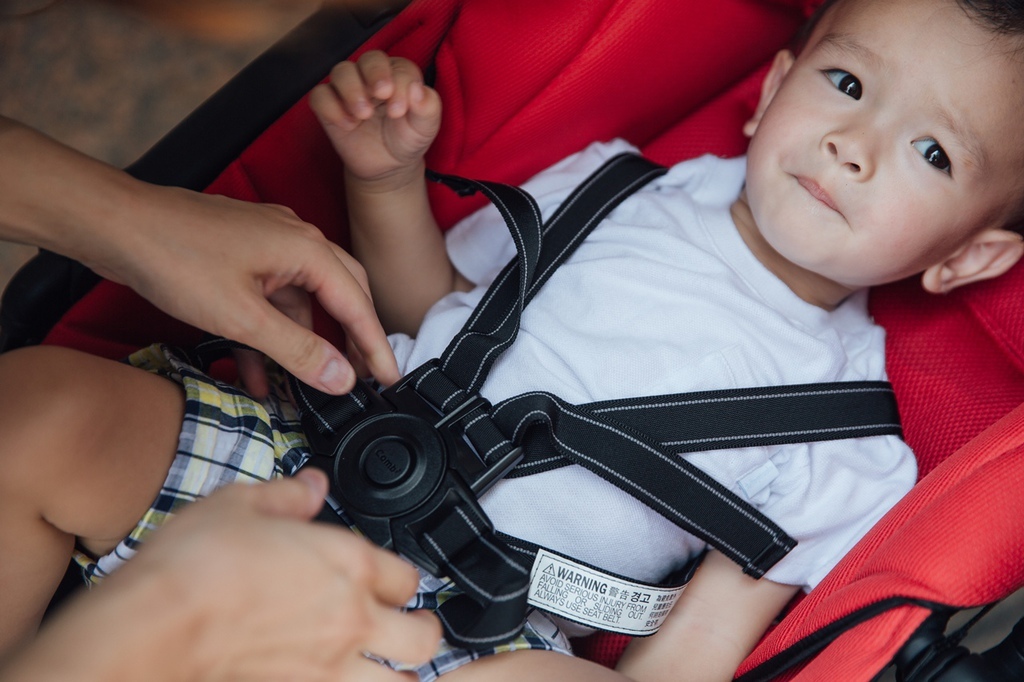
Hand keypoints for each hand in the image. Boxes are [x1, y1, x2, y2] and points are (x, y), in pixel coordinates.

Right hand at [2, 470, 440, 680]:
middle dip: (423, 632)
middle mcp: (349, 619)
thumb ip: (288, 494)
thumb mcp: (241, 503)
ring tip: (386, 667)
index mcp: (347, 564)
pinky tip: (337, 680)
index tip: (392, 581)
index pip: (408, 577)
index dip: (402, 579)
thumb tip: (311, 485)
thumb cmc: (194, 567)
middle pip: (424, 638)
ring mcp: (330, 667)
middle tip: (411, 628)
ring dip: (399, 673)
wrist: (155, 624)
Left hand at [91, 185, 400, 395]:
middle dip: (351, 342)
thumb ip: (297, 350)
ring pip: (302, 303)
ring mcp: (267, 246)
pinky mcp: (242, 256)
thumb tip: (342, 376)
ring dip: (304, 346)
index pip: (358, 305)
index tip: (390, 379)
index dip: (375, 347)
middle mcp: (294, 241)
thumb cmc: (172, 256)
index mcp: (306, 249)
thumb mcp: (242, 317)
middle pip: (341, 297)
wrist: (114, 225)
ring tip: (304, 389)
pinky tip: (259, 372)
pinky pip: (271, 300)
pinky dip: (271, 335)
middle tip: (363, 380)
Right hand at [310, 51, 441, 184]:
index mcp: (399, 75)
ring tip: (363, 115)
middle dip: (375, 74)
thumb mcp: (425, 127)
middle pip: (369, 59)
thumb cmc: (407, 138)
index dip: (400, 84)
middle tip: (381, 95)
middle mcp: (372, 76)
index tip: (399, 110)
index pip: (399, 68)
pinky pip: (320, 96)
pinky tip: (347, 125)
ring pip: (341, 71)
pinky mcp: (330, 106)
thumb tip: (418, 89)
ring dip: (351, 89)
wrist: (388, 166)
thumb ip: (428, 107)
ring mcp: (349, 89)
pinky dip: (330, 107)